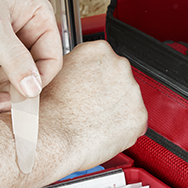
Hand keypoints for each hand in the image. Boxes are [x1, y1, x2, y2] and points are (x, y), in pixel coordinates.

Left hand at [0, 0, 62, 102]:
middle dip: (13, 93)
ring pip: (13, 82)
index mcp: (37, 17)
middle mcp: (25, 32)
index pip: (50, 58)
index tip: (24, 98)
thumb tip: (32, 87)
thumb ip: (14, 59)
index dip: (39, 81)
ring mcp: (7, 46)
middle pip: (31, 74)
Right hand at [35, 41, 147, 174]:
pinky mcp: (139, 116)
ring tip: (93, 120)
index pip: (106, 59)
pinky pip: (134, 123)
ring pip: (128, 101)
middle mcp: (120, 66)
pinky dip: (123, 129)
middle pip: (119, 79)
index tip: (90, 86)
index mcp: (99, 50)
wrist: (53, 136)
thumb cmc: (49, 109)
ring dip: (116, 110)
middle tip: (90, 106)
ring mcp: (132, 91)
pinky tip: (103, 131)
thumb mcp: (57, 71)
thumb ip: (78, 67)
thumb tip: (82, 73)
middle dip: (109, 93)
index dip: (96, 77)